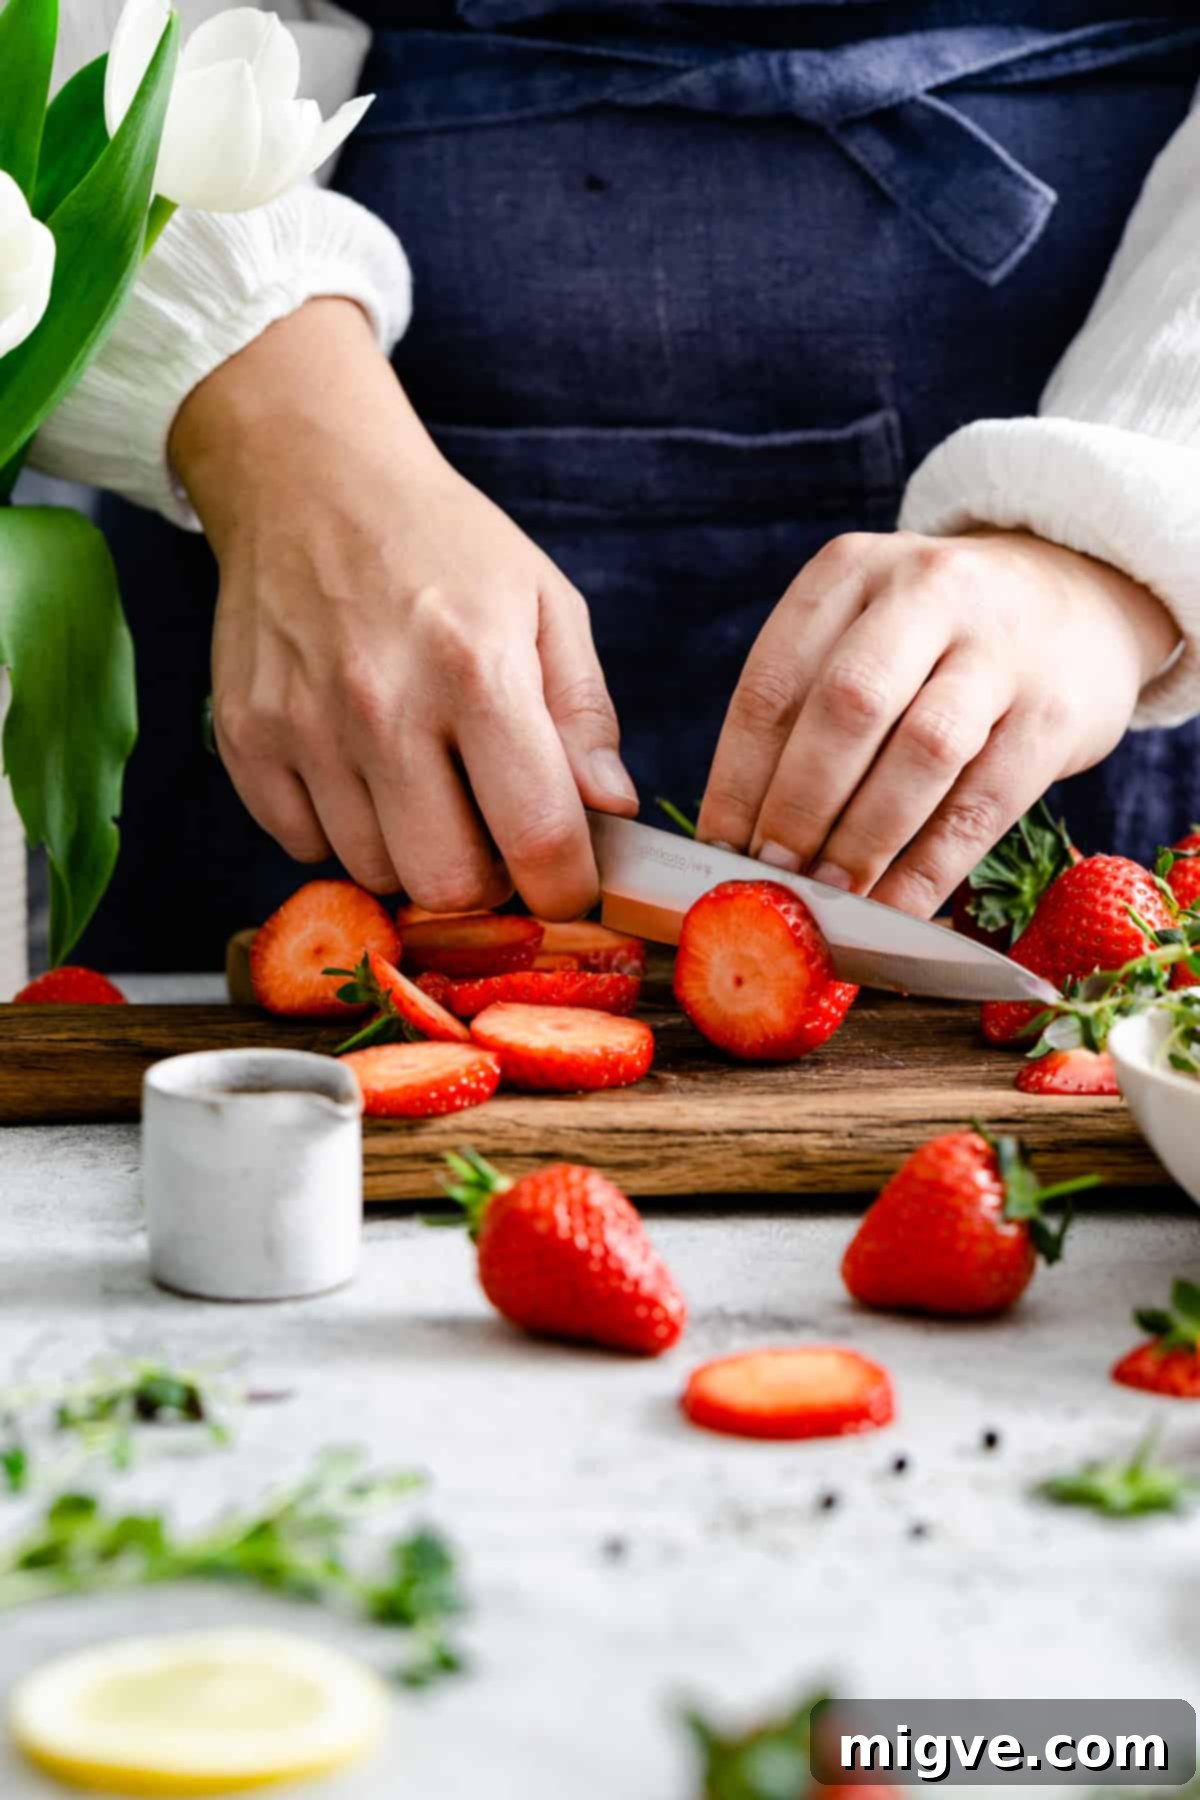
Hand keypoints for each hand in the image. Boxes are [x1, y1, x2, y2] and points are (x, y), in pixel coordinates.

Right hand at [170, 299, 636, 917]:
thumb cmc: (443, 545)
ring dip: (412, 854)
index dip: (566, 889)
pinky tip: (361, 771)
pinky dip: (342, 831)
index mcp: (478, 669)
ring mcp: (303, 727)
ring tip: (425, 786)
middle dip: (487, 883)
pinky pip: (304, 846)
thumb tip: (610, 807)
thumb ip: (585, 712)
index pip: (536, 837)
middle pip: (447, 883)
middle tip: (493, 837)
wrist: (308, 480)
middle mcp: (383, 705)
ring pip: (374, 872)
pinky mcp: (246, 739)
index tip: (569, 885)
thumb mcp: (545, 603)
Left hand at [698, 529, 1178, 915]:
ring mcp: (999, 648)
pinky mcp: (1054, 712)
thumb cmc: (937, 641)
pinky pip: (983, 803)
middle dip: (798, 805)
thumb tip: (741, 837)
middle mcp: (925, 591)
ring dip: (864, 839)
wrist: (1080, 599)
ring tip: (827, 898)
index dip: (737, 778)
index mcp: (850, 571)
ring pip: (921, 751)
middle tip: (770, 876)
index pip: (773, 684)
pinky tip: (895, 910)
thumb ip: (806, 709)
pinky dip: (930, 868)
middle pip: (847, 708)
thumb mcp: (865, 632)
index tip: (717, 850)